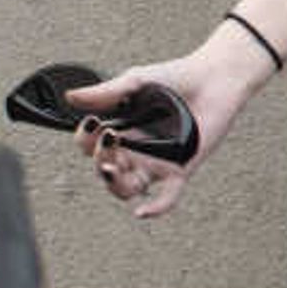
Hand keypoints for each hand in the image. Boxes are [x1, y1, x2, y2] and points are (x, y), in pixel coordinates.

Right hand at [65, 38, 267, 219]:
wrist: (216, 77)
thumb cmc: (177, 77)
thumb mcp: (138, 82)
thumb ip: (106, 92)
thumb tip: (70, 96)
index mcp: (119, 131)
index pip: (89, 146)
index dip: (84, 139)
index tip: (91, 123)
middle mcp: (133, 151)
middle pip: (104, 170)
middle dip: (100, 160)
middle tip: (109, 139)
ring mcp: (155, 162)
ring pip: (126, 188)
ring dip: (115, 183)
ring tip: (114, 167)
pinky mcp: (180, 168)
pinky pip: (166, 197)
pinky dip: (155, 207)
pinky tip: (142, 211)